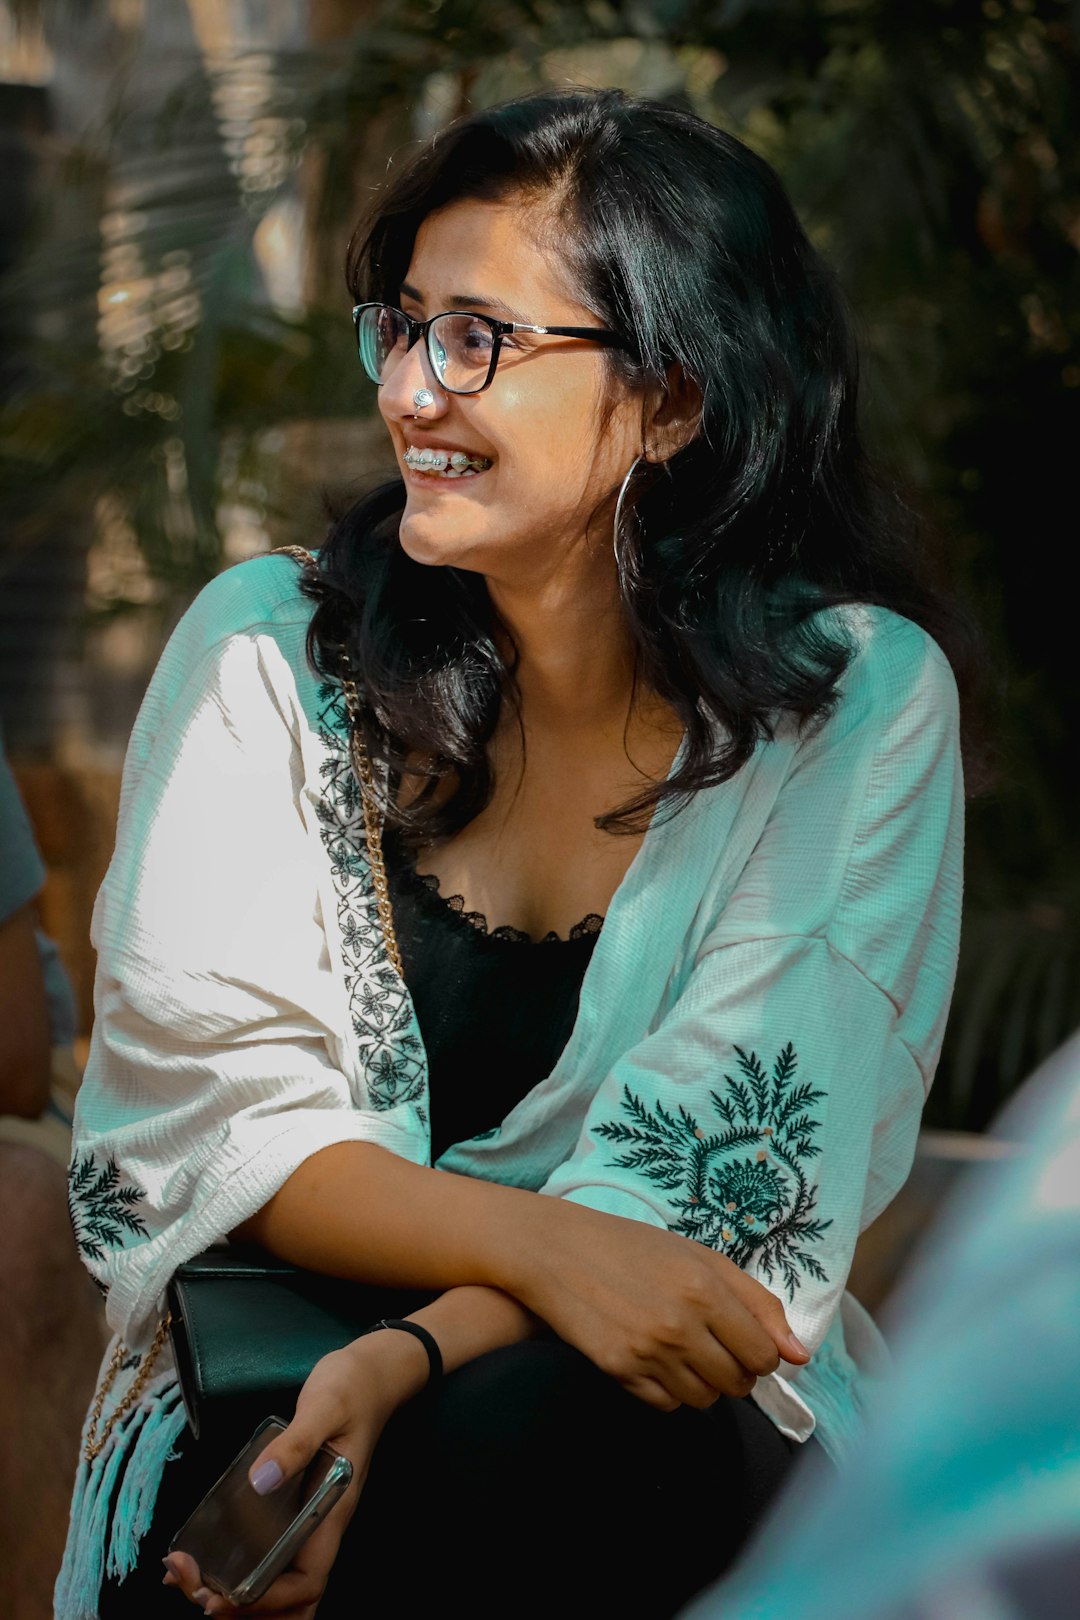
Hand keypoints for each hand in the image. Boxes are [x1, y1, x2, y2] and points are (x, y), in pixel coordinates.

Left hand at [162, 1330, 428, 1617]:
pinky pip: (267, 1555)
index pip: (308, 1581)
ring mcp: (305, 1520)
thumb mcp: (324, 1405)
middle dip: (245, 1610)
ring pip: (279, 1585)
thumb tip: (261, 1480)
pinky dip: (235, 1572)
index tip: (223, 1595)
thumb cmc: (351, 1389)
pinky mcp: (290, 1508)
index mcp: (333, 1510)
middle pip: (293, 1600)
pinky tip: (199, 1562)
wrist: (370, 1374)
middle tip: (195, 1590)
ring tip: (187, 1580)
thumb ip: (296, 1441)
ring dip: (238, 1598)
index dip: (269, 1600)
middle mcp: (320, 1526)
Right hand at [516, 1199, 810, 1412]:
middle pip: (738, 1383)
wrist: (557, 1251)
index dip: (760, 1354)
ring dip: (703, 1382)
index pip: (763, 1355)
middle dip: (735, 1370)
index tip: (744, 1342)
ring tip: (683, 1350)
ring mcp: (649, 1351)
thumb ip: (756, 1302)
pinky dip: (669, 1390)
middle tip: (713, 1345)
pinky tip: (655, 1359)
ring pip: (705, 1398)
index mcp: (706, 1289)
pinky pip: (667, 1404)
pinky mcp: (620, 1370)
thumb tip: (799, 1355)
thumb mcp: (699, 1257)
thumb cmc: (633, 1247)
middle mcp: (681, 1324)